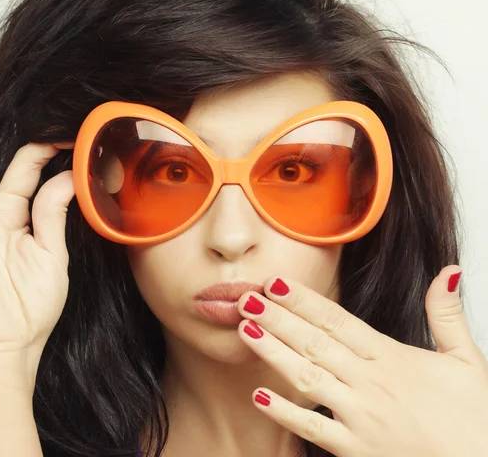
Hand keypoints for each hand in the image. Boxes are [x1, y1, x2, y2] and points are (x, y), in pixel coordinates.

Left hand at [236, 266, 487, 455]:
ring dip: (273, 353)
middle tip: (246, 298)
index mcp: (392, 358)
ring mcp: (360, 417)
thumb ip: (446, 314)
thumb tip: (447, 272)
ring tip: (245, 331)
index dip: (303, 300)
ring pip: (307, 377)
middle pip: (314, 342)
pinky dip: (285, 412)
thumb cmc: (475, 419)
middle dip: (277, 318)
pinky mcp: (356, 450)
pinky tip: (259, 396)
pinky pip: (313, 428)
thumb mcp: (467, 360)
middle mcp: (370, 383)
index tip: (275, 283)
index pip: (337, 320)